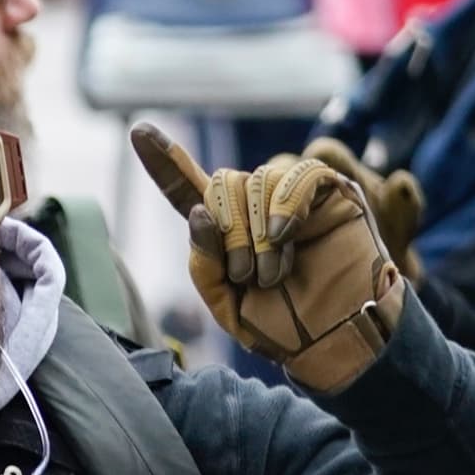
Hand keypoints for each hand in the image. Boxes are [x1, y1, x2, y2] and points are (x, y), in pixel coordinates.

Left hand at [130, 123, 404, 391]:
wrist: (335, 342)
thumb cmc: (283, 327)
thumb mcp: (226, 303)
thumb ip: (203, 262)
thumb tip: (199, 213)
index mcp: (226, 231)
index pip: (188, 188)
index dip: (164, 161)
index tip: (139, 132)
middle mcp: (257, 207)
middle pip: (223, 182)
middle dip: (229, 232)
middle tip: (250, 275)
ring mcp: (294, 196)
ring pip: (257, 179)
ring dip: (259, 234)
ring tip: (275, 273)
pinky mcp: (331, 192)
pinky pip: (298, 176)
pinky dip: (286, 205)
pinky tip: (284, 236)